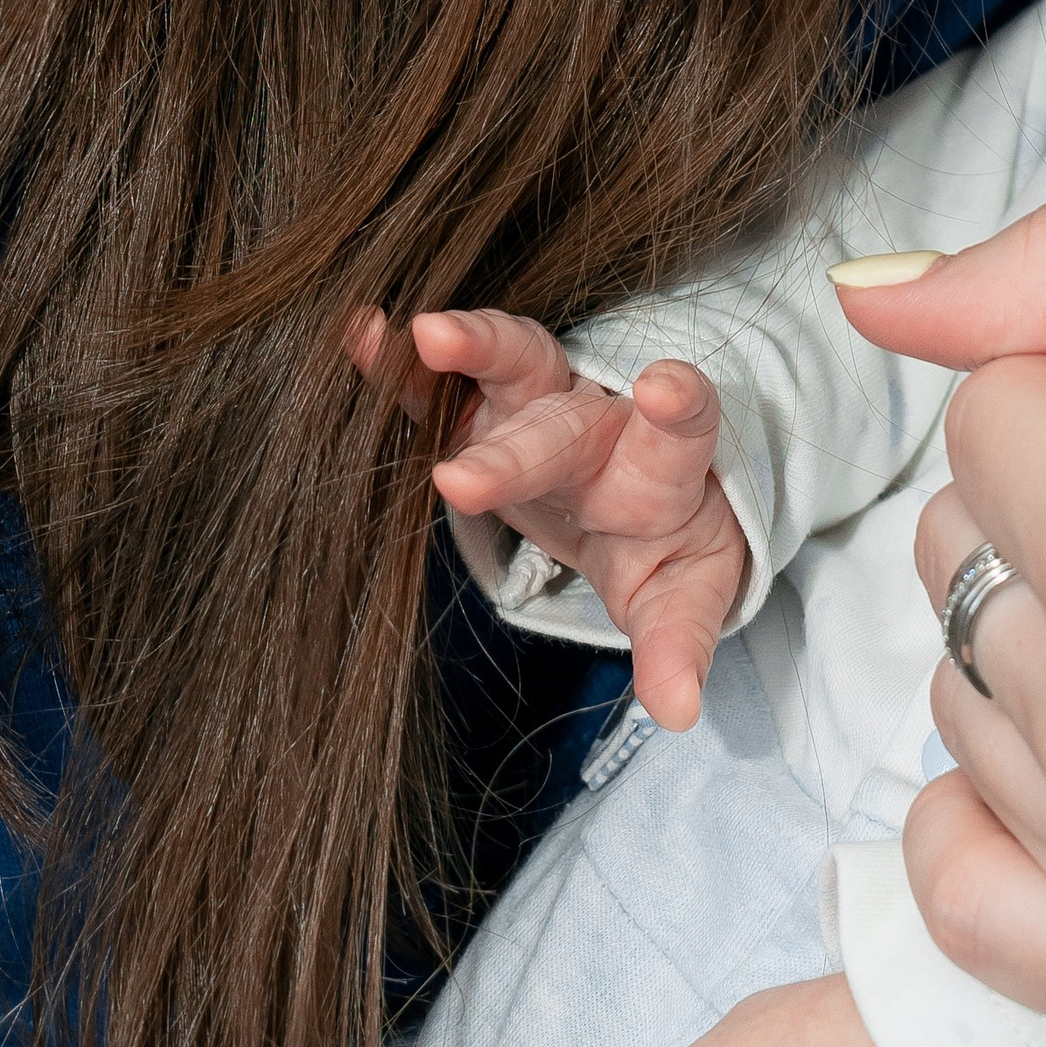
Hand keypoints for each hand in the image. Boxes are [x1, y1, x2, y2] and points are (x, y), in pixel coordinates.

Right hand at [397, 307, 748, 728]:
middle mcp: (598, 424)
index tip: (668, 387)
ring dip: (469, 351)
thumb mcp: (685, 593)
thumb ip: (680, 643)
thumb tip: (680, 710)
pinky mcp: (483, 411)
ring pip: (511, 364)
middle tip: (463, 482)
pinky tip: (360, 336)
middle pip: (562, 429)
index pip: (680, 432)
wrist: (645, 490)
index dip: (678, 406)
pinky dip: (398, 364)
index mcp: (657, 469)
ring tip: (421, 336)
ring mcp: (540, 406)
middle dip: (514, 455)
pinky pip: (439, 384)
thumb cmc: (669, 538)